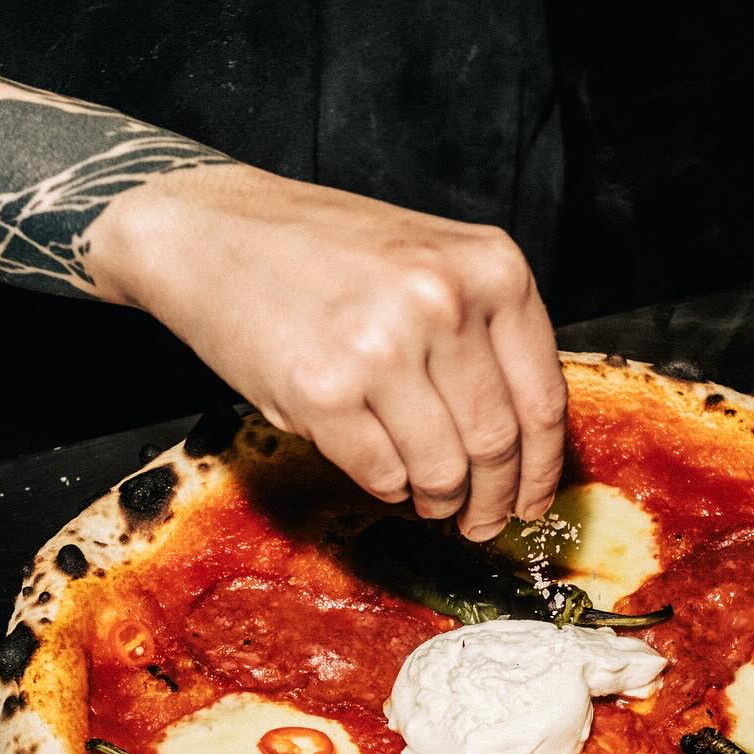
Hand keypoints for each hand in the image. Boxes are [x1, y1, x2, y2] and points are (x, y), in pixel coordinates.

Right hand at [87, 162, 566, 539]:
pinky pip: (382, 475)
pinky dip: (388, 487)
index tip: (534, 502)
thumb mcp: (432, 262)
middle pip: (496, 445)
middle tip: (482, 523)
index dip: (542, 470)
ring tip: (430, 500)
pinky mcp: (323, 391)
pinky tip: (381, 469)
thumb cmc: (326, 252)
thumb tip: (525, 445)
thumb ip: (484, 335)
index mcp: (490, 267)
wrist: (211, 230)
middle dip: (493, 502)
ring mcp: (382, 346)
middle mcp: (443, 301)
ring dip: (439, 501)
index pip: (542, 400)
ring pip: (443, 471)